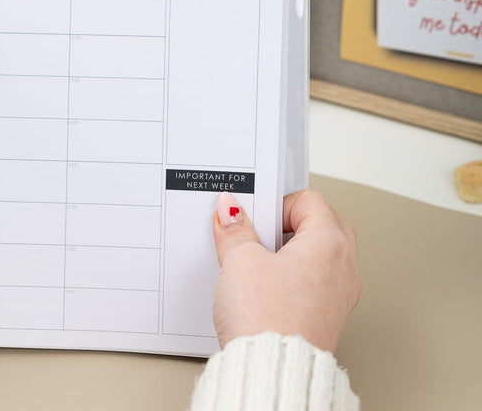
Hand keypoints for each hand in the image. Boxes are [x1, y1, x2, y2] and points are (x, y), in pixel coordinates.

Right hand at [211, 189, 360, 353]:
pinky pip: (317, 282)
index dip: (277, 202)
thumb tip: (230, 212)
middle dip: (290, 222)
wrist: (271, 373)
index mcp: (329, 244)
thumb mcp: (240, 261)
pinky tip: (268, 285)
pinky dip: (297, 275)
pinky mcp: (327, 319)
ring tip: (260, 258)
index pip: (309, 201)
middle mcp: (343, 269)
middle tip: (260, 230)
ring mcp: (339, 297)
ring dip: (294, 250)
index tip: (254, 215)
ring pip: (322, 255)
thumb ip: (235, 230)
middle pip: (323, 224)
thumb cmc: (267, 320)